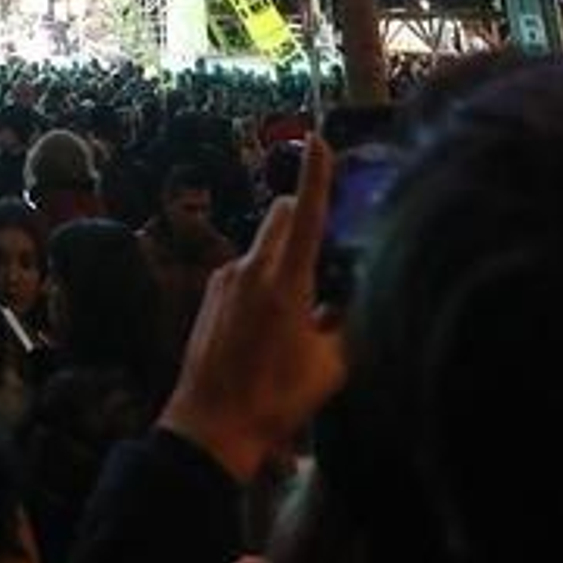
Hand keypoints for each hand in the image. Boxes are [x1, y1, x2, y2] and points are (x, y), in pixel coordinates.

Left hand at [159, 133, 344, 484]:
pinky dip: (264, 280)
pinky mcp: (211, 292)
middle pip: (282, 215)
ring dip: (284, 257)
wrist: (211, 424)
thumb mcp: (330, 368)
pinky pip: (245, 269)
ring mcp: (225, 278)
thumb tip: (351, 299)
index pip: (308, 215)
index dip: (316, 174)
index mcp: (286, 283)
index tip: (317, 138)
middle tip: (325, 249)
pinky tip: (271, 326)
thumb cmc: (275, 400)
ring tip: (299, 312)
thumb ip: (347, 323)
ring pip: (264, 245)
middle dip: (305, 217)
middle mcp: (251, 269)